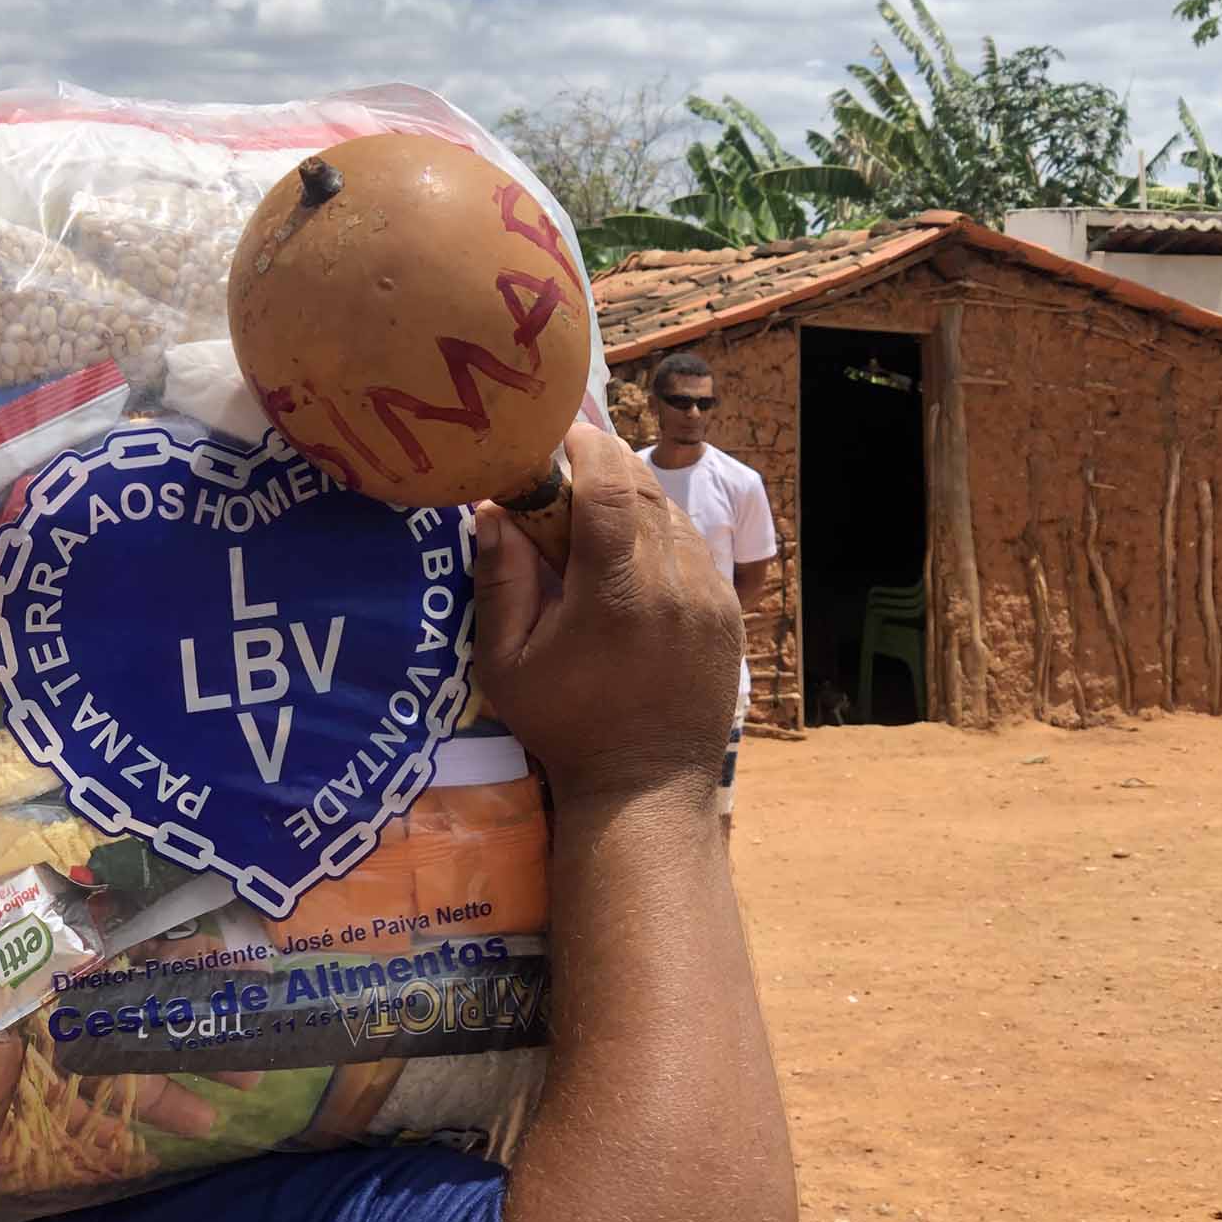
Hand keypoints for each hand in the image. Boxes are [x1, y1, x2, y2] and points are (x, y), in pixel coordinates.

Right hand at [473, 425, 741, 810]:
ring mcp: (710, 597)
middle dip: (604, 466)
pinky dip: (661, 537)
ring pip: (673, 514)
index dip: (584, 445)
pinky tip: (632, 560)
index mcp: (616, 591)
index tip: (555, 434)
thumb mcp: (506, 663)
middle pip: (644, 487)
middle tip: (566, 469)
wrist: (645, 787)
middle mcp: (674, 583)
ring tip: (594, 520)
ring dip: (633, 502)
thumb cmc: (565, 726)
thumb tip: (493, 509)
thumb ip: (498, 580)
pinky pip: (694, 549)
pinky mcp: (728, 613)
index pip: (610, 482)